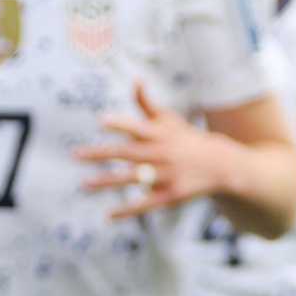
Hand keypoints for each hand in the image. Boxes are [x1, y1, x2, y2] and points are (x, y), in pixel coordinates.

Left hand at [76, 82, 234, 220]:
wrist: (219, 164)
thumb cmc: (185, 138)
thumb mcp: (169, 119)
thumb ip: (147, 103)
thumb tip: (135, 79)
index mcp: (159, 135)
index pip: (138, 127)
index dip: (122, 124)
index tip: (102, 121)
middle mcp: (162, 154)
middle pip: (128, 154)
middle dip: (101, 154)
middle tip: (76, 155)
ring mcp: (166, 176)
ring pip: (132, 179)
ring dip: (107, 182)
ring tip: (84, 184)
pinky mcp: (170, 195)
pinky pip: (145, 204)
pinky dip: (127, 210)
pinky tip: (108, 215)